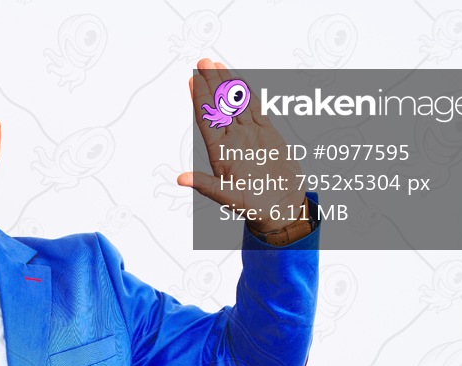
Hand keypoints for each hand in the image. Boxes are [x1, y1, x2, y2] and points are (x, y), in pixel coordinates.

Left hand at [178, 58, 305, 233]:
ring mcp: (249, 136)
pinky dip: (248, 95)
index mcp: (220, 152)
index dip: (200, 99)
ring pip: (236, 104)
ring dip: (227, 84)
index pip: (207, 120)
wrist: (281, 208)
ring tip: (216, 64)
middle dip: (211, 83)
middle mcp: (233, 141)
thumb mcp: (227, 197)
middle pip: (219, 106)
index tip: (193, 80)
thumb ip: (206, 186)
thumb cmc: (253, 207)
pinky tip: (240, 83)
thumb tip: (180, 179)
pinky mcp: (267, 135)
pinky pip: (256, 110)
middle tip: (202, 62)